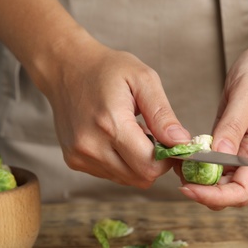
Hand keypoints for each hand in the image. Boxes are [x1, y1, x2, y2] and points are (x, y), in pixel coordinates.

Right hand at [39, 36, 190, 188]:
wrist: (66, 68)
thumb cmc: (107, 69)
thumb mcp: (143, 79)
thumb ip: (162, 114)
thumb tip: (181, 142)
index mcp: (110, 123)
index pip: (149, 166)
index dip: (168, 158)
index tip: (170, 142)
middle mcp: (90, 146)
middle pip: (140, 178)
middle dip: (154, 162)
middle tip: (152, 135)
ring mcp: (79, 156)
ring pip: (127, 179)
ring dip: (137, 162)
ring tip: (131, 133)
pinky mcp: (74, 160)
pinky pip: (111, 174)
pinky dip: (121, 162)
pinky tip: (116, 138)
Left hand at [176, 42, 247, 209]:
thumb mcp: (247, 96)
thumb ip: (233, 127)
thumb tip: (218, 156)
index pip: (242, 191)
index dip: (216, 197)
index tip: (189, 188)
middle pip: (229, 191)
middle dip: (203, 191)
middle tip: (178, 178)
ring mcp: (239, 149)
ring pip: (219, 179)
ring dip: (197, 179)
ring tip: (176, 164)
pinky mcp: (227, 139)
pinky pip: (212, 160)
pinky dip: (196, 162)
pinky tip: (182, 154)